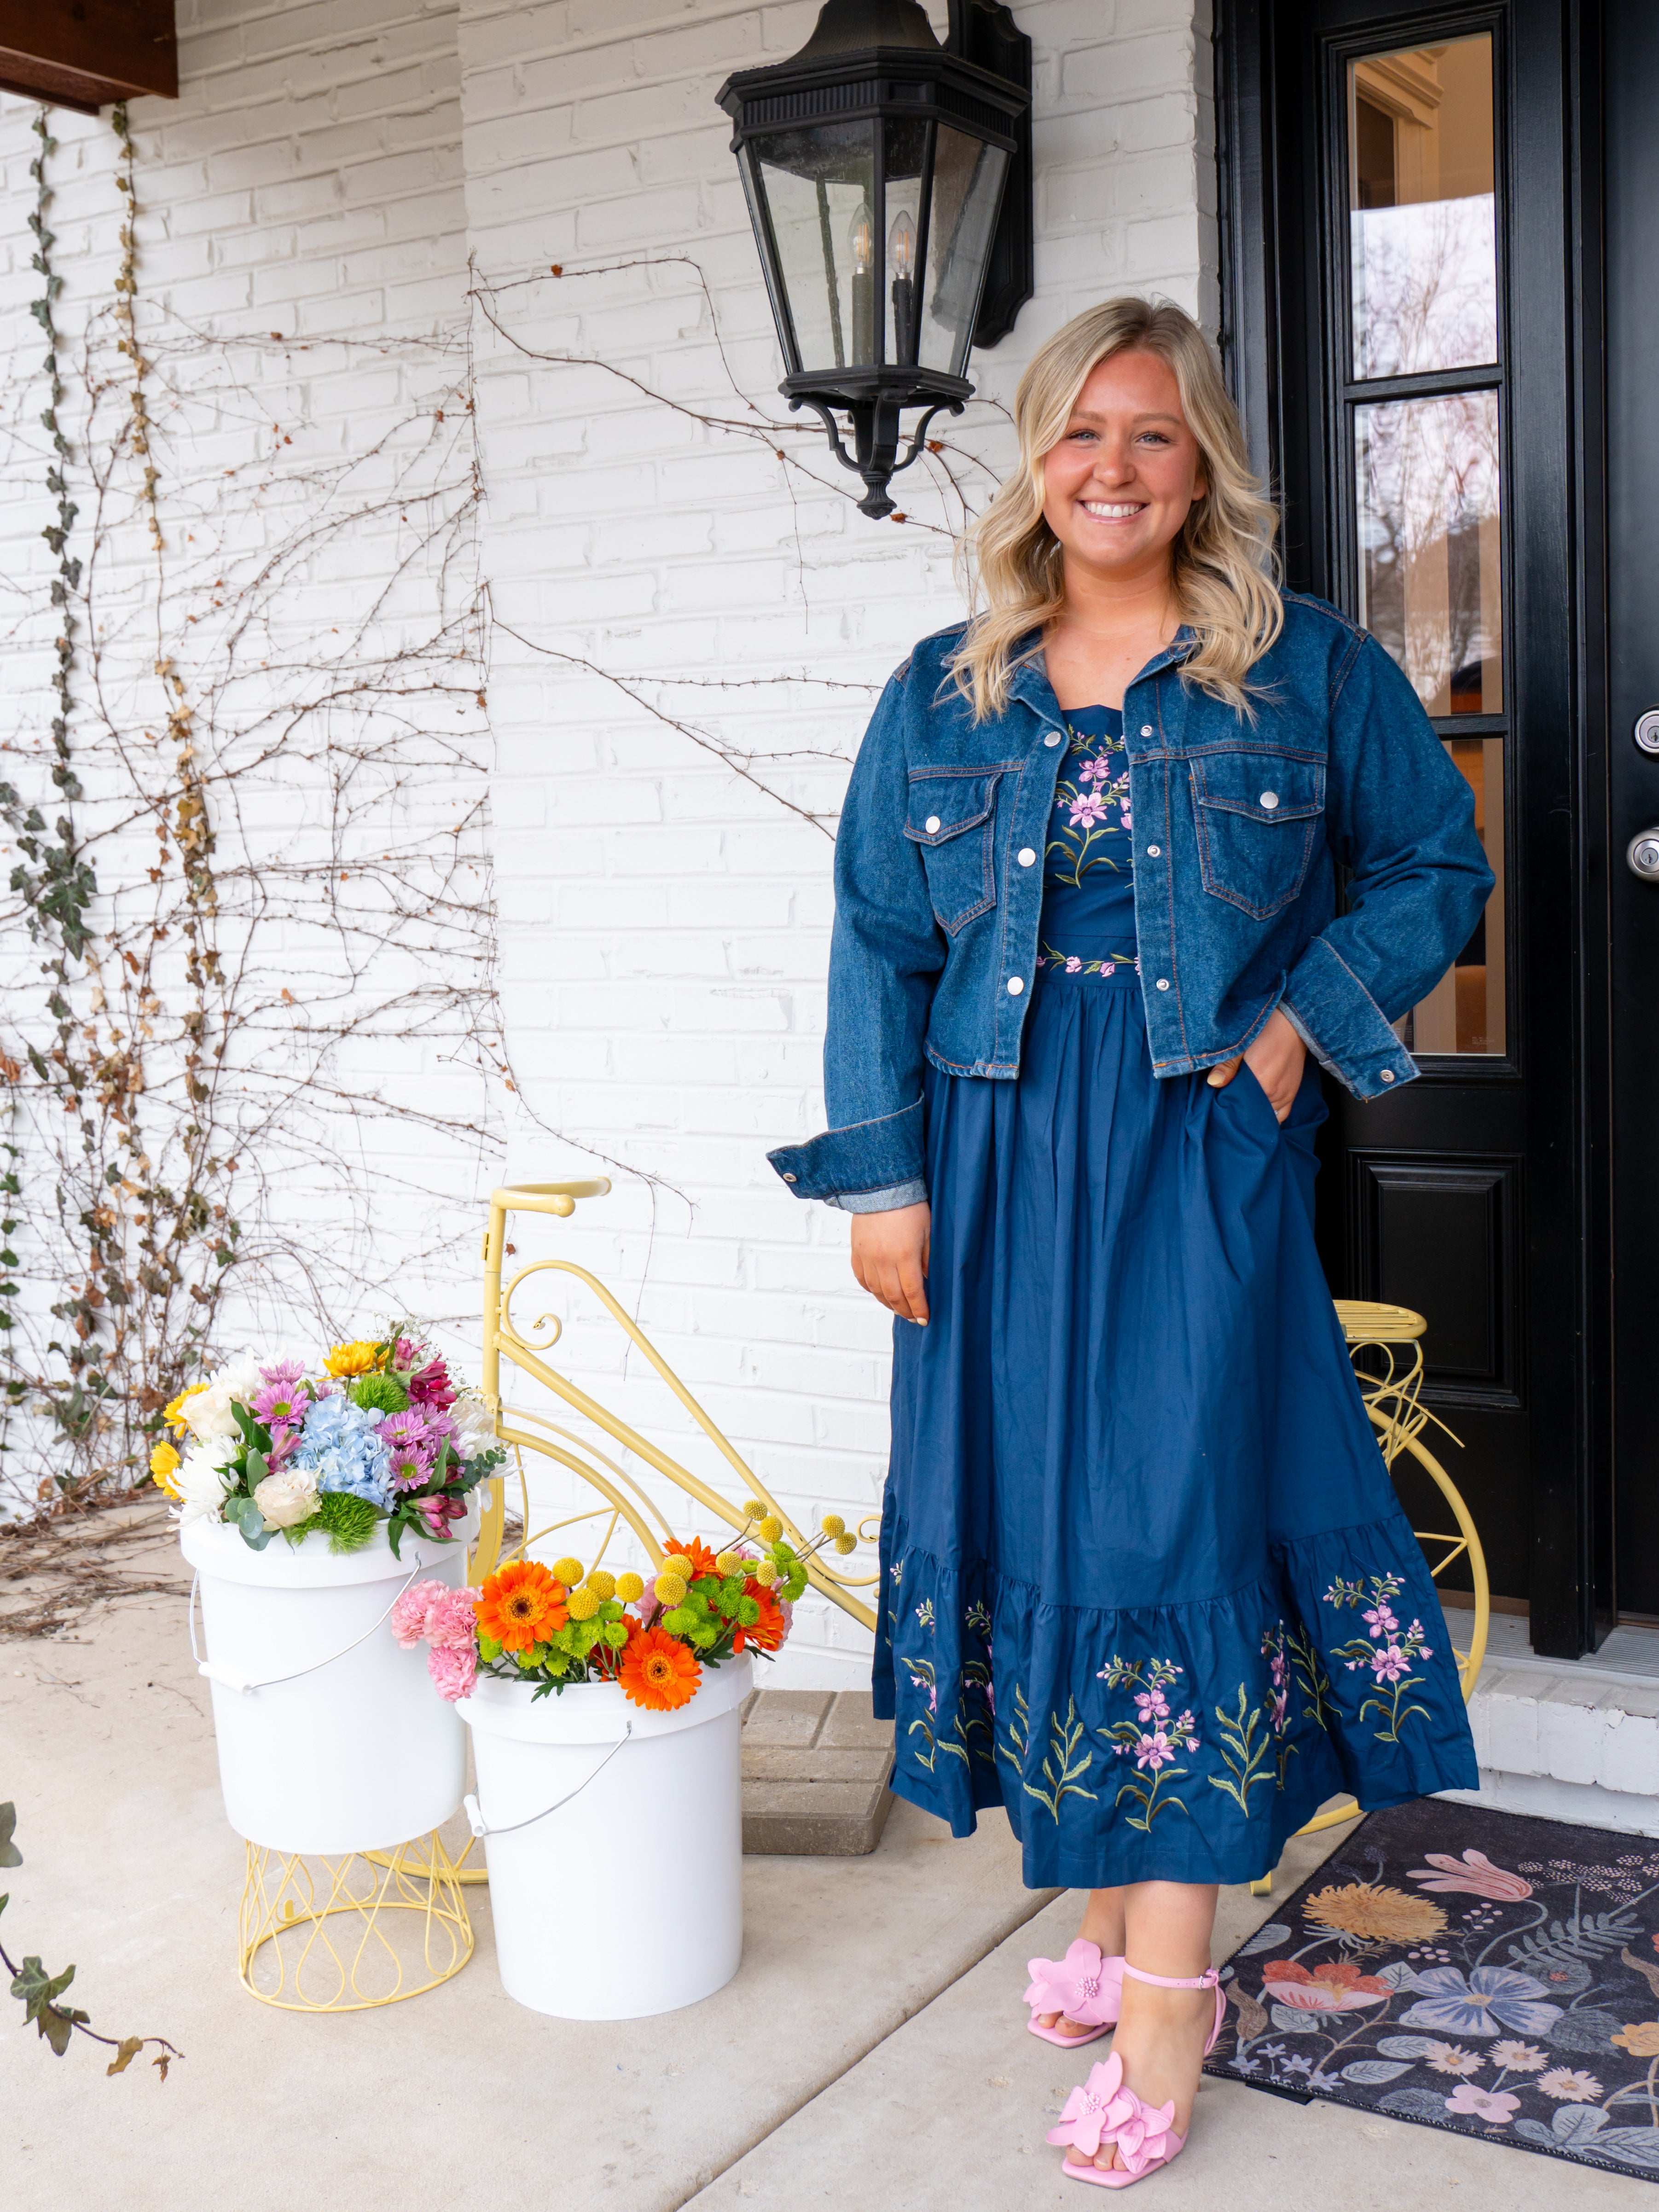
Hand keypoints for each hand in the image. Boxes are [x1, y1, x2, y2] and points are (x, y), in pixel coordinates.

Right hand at [849, 1201, 929, 1323]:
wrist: (881, 1187)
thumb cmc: (909, 1206)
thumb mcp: (928, 1232)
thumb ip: (927, 1258)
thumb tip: (927, 1280)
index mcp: (904, 1256)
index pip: (912, 1292)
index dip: (919, 1309)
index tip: (925, 1319)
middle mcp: (883, 1260)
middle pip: (893, 1296)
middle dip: (905, 1311)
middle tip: (914, 1318)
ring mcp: (867, 1257)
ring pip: (876, 1291)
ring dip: (888, 1304)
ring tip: (899, 1308)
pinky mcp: (856, 1252)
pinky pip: (862, 1278)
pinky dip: (871, 1290)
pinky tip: (880, 1293)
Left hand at [1205, 1007, 1305, 1123]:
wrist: (1293, 1023)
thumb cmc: (1266, 1031)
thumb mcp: (1242, 1043)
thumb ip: (1228, 1065)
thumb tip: (1213, 1083)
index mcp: (1260, 1082)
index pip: (1239, 1106)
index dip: (1228, 1106)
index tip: (1220, 1103)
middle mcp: (1275, 1094)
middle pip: (1253, 1113)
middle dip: (1240, 1111)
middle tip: (1229, 1106)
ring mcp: (1285, 1096)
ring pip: (1267, 1116)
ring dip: (1255, 1114)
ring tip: (1243, 1108)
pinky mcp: (1292, 1094)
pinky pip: (1282, 1115)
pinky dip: (1270, 1116)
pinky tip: (1260, 1110)